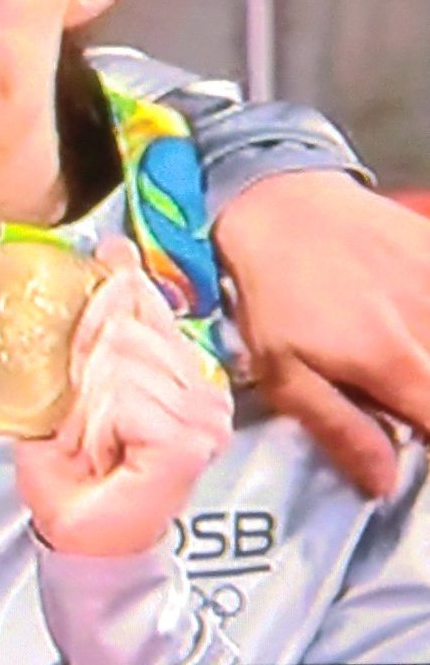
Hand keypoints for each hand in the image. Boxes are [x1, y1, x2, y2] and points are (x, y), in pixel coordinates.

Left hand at [15, 239, 233, 556]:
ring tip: (93, 440)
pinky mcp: (189, 441)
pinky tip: (105, 452)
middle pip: (124, 329)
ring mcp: (204, 416)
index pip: (145, 300)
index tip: (89, 320)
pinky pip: (125, 400)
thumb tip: (113, 249)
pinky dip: (96, 426)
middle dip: (83, 372)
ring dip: (85, 408)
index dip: (104, 305)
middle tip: (83, 419)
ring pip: (120, 363)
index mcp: (182, 366)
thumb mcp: (75, 377)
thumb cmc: (72, 460)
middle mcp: (204, 388)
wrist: (73, 524)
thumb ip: (97, 321)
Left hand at [215, 170, 429, 496]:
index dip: (428, 440)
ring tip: (400, 363)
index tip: (413, 436)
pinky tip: (407, 318)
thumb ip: (340, 429)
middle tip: (399, 394)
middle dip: (424, 399)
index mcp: (397, 365)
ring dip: (426, 361)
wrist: (280, 205)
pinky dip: (429, 320)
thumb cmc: (274, 294)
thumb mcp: (282, 371)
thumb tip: (385, 484)